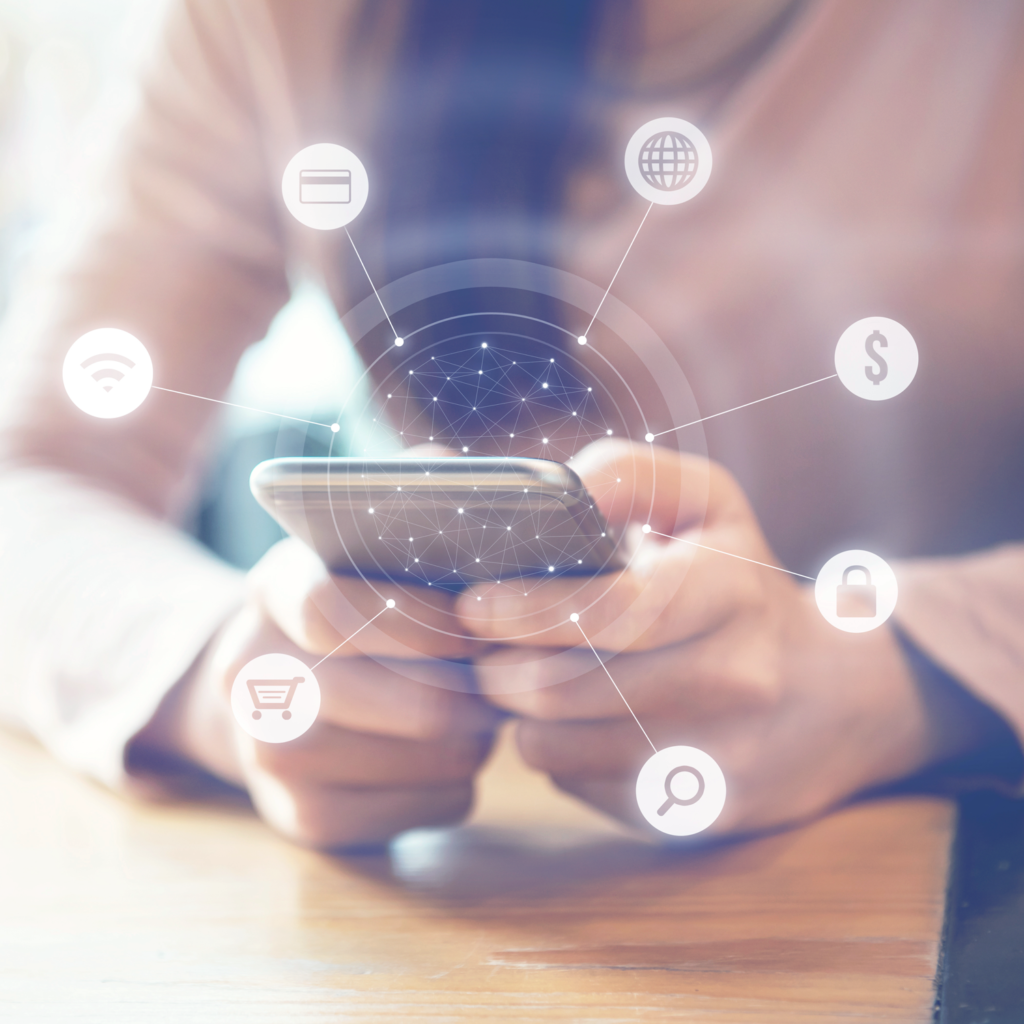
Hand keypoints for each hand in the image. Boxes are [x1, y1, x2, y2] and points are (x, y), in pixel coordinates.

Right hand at [138, 538, 499, 848]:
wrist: (288, 689)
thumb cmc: (368, 605)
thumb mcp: (376, 544)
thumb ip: (419, 505)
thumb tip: (474, 482)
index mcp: (274, 588)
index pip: (327, 607)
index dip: (410, 621)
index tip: (472, 627)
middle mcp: (250, 670)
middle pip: (363, 694)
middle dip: (452, 692)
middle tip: (503, 683)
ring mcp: (264, 752)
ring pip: (397, 760)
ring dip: (463, 743)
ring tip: (482, 716)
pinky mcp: (297, 817)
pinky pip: (402, 817)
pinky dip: (449, 792)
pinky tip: (452, 762)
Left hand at [456, 439, 994, 836]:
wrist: (833, 696)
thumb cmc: (741, 584)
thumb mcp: (706, 503)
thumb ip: (628, 475)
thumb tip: (555, 491)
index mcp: (728, 590)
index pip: (606, 610)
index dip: (525, 611)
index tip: (473, 606)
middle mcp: (731, 680)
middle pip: (562, 690)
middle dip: (499, 667)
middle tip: (486, 647)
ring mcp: (715, 759)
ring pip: (552, 746)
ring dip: (522, 713)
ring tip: (538, 678)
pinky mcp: (692, 814)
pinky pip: (576, 785)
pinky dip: (561, 751)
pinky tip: (589, 721)